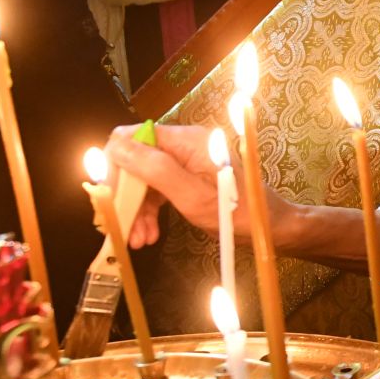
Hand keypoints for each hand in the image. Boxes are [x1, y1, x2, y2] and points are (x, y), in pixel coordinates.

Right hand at [104, 124, 288, 248]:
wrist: (269, 227)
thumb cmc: (238, 212)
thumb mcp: (193, 196)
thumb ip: (156, 170)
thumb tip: (116, 148)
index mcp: (186, 140)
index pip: (131, 139)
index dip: (114, 167)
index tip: (110, 199)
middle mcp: (183, 145)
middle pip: (134, 161)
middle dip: (125, 196)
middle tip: (120, 226)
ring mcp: (185, 161)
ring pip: (143, 180)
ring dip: (136, 209)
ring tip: (137, 239)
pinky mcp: (187, 177)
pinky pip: (157, 190)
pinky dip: (149, 211)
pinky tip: (148, 234)